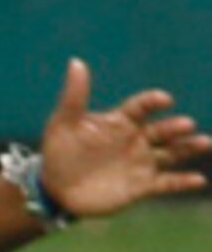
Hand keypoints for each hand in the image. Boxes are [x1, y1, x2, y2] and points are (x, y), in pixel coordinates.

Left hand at [39, 58, 209, 218]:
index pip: (141, 106)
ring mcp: (141, 162)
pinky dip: (181, 181)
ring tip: (204, 142)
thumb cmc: (58, 152)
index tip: (163, 99)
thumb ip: (74, 96)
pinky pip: (166, 182)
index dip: (152, 101)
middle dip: (175, 127)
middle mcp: (137, 139)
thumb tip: (75, 62)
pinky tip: (197, 180)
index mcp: (121, 121)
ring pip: (172, 153)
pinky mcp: (141, 185)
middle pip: (162, 130)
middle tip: (186, 125)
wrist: (55, 189)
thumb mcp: (63, 124)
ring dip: (188, 147)